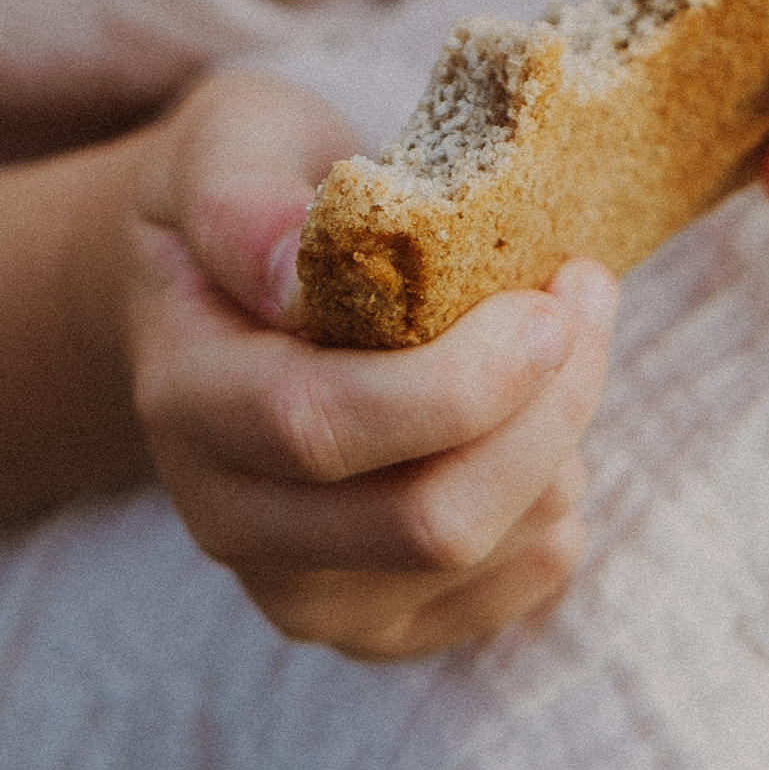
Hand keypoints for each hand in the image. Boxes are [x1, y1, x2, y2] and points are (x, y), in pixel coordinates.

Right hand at [124, 68, 616, 659]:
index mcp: (185, 399)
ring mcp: (300, 590)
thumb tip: (298, 275)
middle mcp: (229, 520)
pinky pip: (508, 591)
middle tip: (583, 301)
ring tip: (559, 341)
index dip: (456, 384)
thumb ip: (245, 204)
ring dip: (558, 444)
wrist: (216, 285)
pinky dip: (554, 505)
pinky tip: (536, 421)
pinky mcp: (374, 625)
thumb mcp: (227, 145)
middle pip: (423, 522)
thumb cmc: (245, 192)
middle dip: (541, 415)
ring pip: (478, 555)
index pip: (322, 429)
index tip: (545, 305)